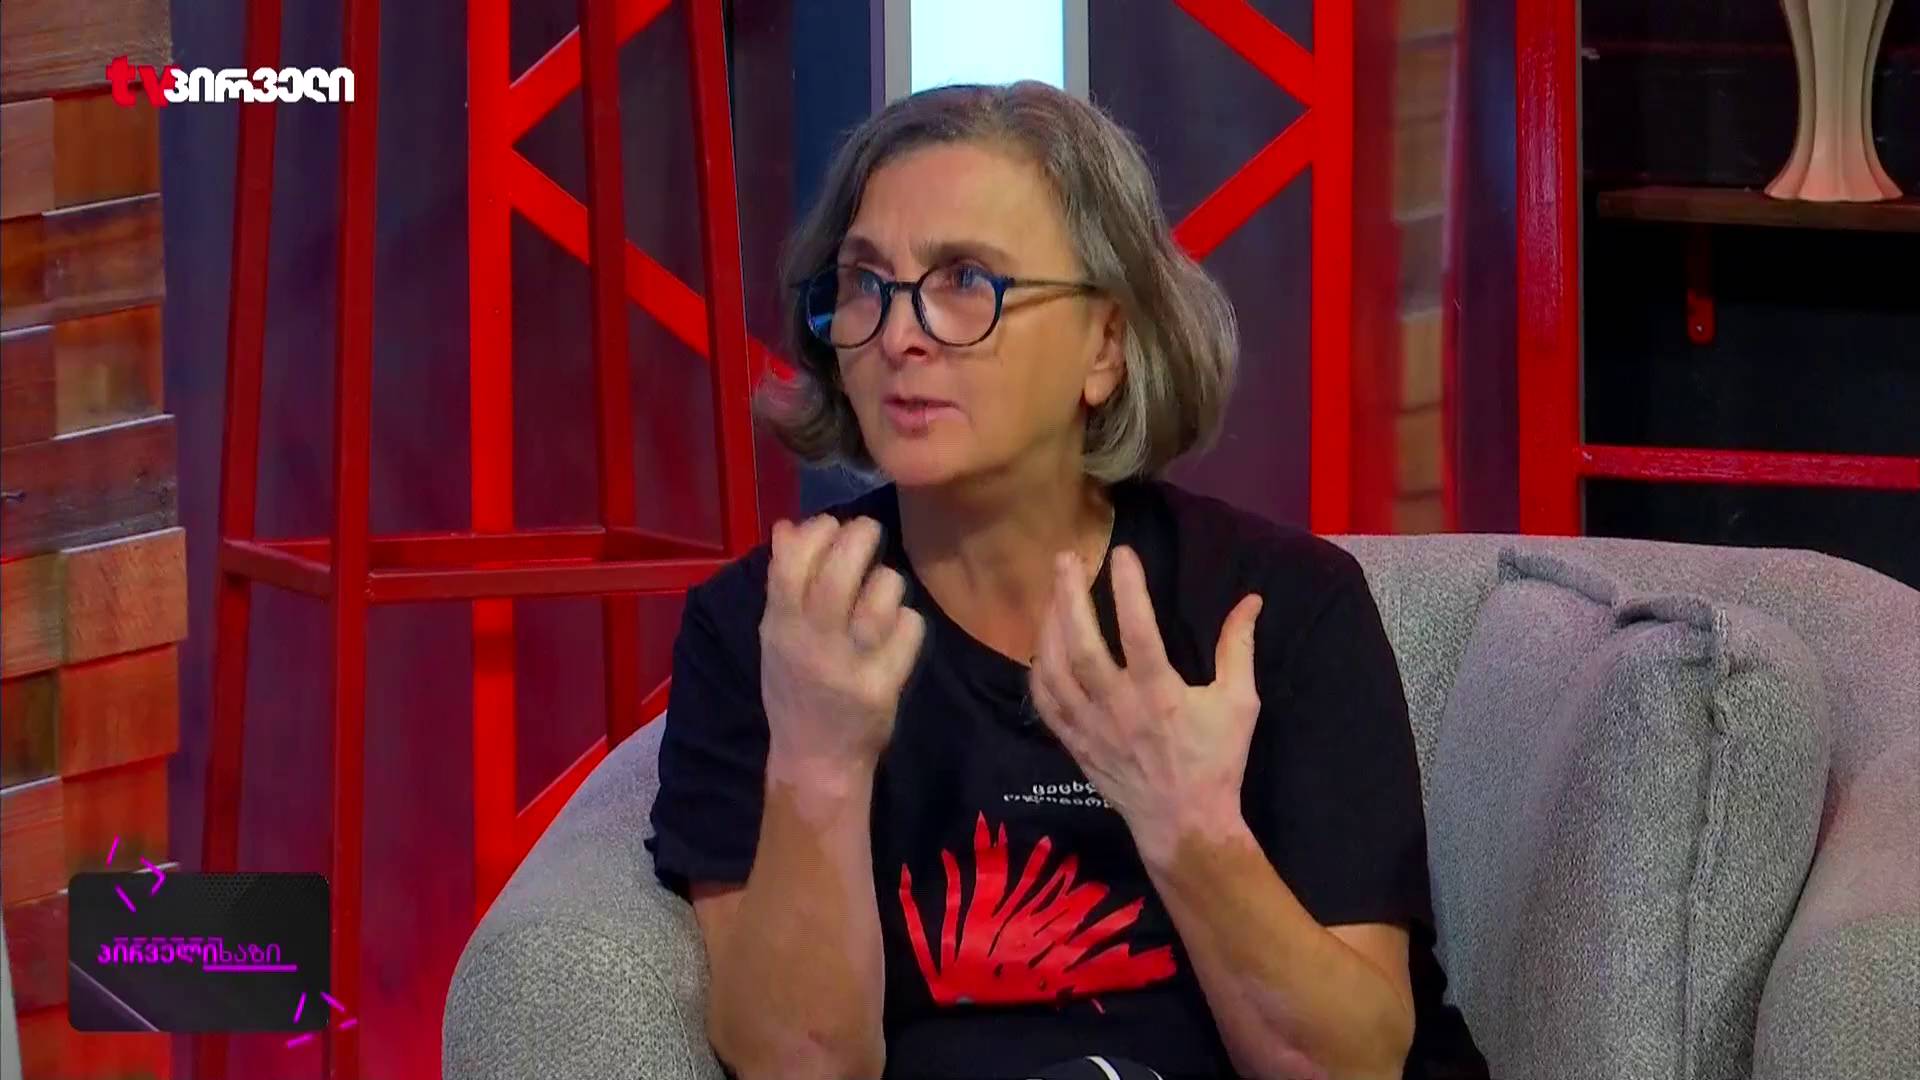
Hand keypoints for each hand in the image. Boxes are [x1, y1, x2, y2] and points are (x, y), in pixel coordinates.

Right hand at [759, 515, 926, 779]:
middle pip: (841, 572)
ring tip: (883, 589)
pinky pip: (910, 629)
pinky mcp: (883, 686)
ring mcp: (849, 666)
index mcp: (780, 626)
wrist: (815, 760)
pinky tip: (898, 630)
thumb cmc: (795, 689)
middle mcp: (812, 643)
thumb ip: (782, 582)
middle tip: (869, 532)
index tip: (831, 524)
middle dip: (860, 537)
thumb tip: (790, 524)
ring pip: (883, 595)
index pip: (791, 561)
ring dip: (888, 580)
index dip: (816, 530)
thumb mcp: (776, 636)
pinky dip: (908, 621)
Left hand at [1028, 545, 1263, 865]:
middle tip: (1065, 559)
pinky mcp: (1074, 744)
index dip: (1129, 588)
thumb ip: (1239, 648)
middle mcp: (1118, 708)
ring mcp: (1090, 728)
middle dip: (1069, 597)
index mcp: (1160, 695)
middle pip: (1081, 646)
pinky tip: (1042, 646)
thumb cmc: (1216, 760)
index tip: (1122, 554)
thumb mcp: (1240, 703)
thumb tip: (1250, 599)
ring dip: (1049, 628)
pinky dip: (1038, 671)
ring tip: (1054, 594)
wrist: (1183, 825)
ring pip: (1054, 671)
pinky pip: (1045, 703)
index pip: (1138, 630)